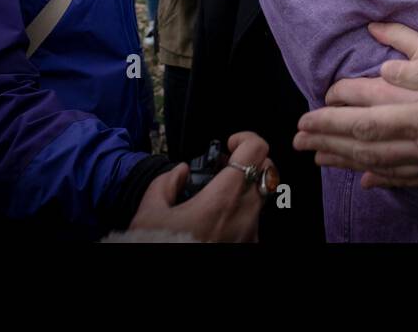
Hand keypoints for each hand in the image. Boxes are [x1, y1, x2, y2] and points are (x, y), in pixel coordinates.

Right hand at [128, 131, 269, 241]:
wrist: (166, 278)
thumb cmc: (160, 245)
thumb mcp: (149, 210)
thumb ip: (165, 182)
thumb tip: (180, 172)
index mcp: (224, 196)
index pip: (257, 150)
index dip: (245, 138)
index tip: (230, 144)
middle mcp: (245, 212)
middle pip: (268, 170)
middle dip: (251, 161)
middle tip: (226, 167)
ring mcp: (251, 231)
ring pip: (264, 195)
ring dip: (248, 187)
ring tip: (220, 193)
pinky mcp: (250, 246)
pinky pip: (255, 220)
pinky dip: (243, 211)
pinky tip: (220, 218)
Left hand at [295, 22, 417, 187]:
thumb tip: (387, 66)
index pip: (370, 120)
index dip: (335, 120)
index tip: (310, 113)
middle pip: (368, 146)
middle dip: (329, 141)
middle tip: (300, 137)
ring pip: (381, 165)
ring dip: (346, 160)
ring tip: (320, 156)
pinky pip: (407, 179)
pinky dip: (381, 179)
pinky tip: (366, 178)